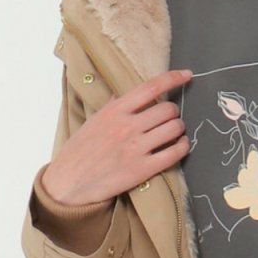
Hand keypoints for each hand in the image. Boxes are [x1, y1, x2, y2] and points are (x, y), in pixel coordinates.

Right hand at [41, 67, 193, 206]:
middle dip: (174, 112)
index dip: (173, 78)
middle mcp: (128, 126)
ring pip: (175, 128)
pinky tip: (180, 146)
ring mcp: (136, 148)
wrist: (69, 182)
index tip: (187, 74)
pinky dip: (183, 147)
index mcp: (115, 110)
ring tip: (174, 132)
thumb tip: (128, 94)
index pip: (151, 87)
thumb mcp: (94, 120)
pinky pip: (175, 153)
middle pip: (168, 109)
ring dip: (179, 129)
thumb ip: (114, 106)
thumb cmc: (80, 150)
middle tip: (169, 118)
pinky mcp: (143, 169)